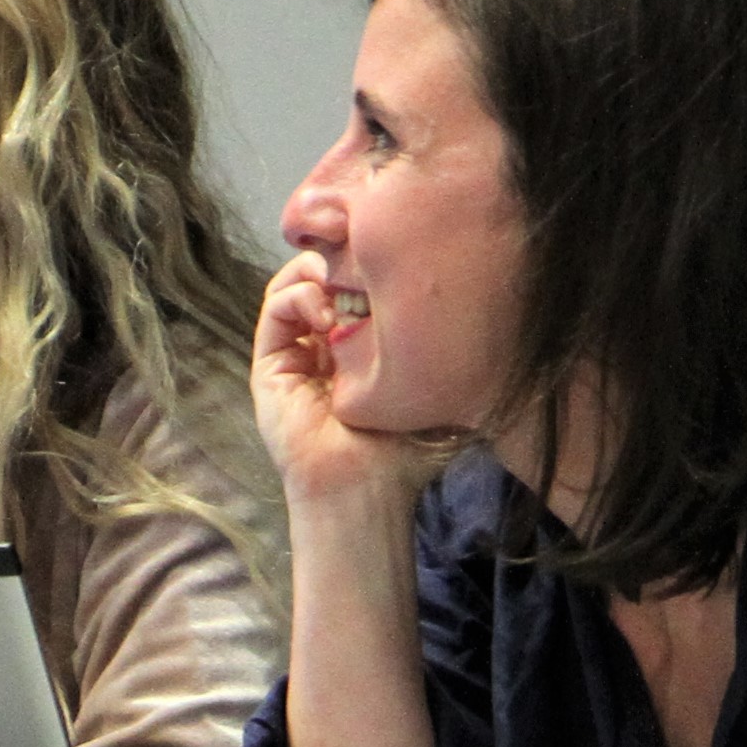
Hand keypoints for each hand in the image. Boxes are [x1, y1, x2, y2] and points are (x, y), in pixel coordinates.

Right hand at [251, 253, 462, 522]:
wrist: (363, 490)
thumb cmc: (403, 451)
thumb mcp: (436, 389)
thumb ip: (447, 350)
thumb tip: (477, 297)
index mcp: (359, 349)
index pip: (358, 283)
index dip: (375, 264)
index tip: (403, 263)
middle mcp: (324, 345)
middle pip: (326, 273)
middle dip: (347, 256)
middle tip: (373, 266)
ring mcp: (295, 353)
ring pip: (296, 283)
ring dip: (320, 270)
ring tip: (347, 288)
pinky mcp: (269, 365)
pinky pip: (275, 307)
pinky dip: (299, 295)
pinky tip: (328, 315)